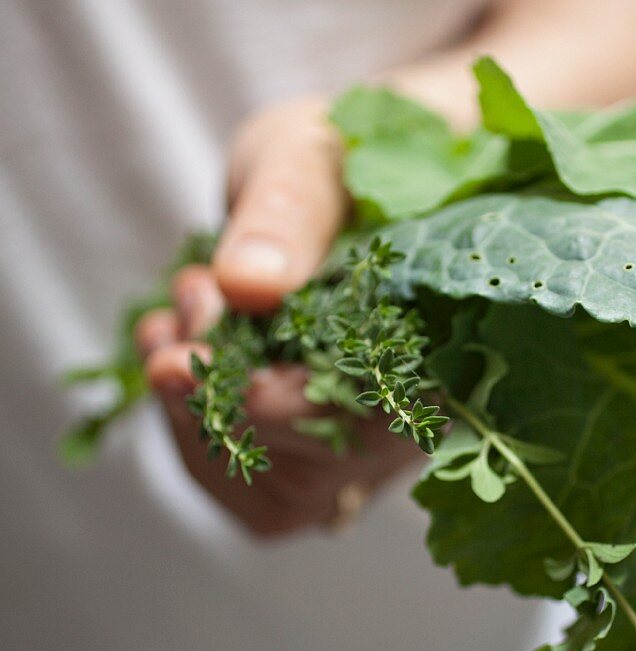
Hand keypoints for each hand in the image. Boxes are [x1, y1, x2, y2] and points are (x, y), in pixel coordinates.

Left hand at [136, 98, 420, 537]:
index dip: (298, 411)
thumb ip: (291, 210)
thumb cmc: (350, 158)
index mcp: (447, 345)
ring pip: (278, 495)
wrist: (347, 178)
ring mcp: (364, 441)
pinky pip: (252, 489)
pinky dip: (191, 432)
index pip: (387, 421)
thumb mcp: (317, 155)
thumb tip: (249, 284)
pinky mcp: (314, 448)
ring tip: (174, 325)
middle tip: (182, 315)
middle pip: (322, 470)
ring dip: (198, 420)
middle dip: (228, 404)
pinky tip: (178, 355)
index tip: (226, 376)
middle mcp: (416, 414)